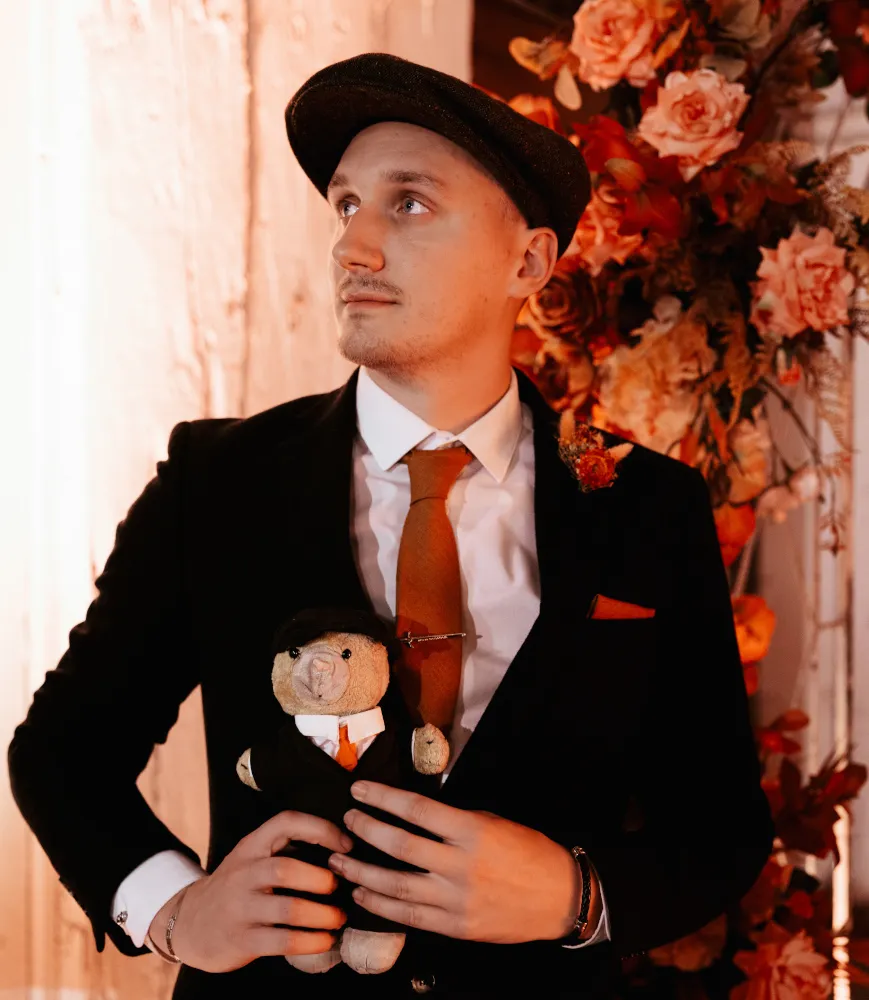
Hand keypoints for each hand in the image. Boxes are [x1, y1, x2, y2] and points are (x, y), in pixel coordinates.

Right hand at [148, 811, 352, 971]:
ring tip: (339, 917)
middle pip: (285, 868)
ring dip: (321, 914)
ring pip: (287, 908)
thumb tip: (339, 849)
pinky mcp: (242, 939)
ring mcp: (241, 907)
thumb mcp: (251, 858)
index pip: (286, 823)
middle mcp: (244, 873)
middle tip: (340, 886)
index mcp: (251, 846)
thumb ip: (284, 849)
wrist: (188, 923)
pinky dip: (310, 941)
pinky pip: (282, 940)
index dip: (320, 829)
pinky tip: (325, 940)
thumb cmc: (236, 887)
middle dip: (320, 878)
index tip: (346, 844)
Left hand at [327, 781, 600, 943]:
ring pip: (396, 886)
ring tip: (340, 859)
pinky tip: (363, 893)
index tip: (359, 790)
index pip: (416, 809)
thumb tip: (412, 814)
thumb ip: (453, 821)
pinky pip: (409, 916)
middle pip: (400, 845)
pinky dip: (381, 905)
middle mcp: (460, 865)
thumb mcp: (492, 822)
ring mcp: (456, 900)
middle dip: (366, 830)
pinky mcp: (455, 927)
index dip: (383, 798)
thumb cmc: (527, 851)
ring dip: (362, 871)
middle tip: (346, 820)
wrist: (559, 897)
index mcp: (471, 831)